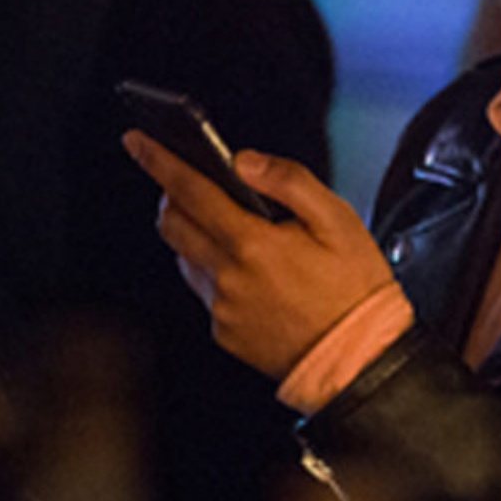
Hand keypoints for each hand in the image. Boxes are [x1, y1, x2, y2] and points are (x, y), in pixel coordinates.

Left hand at [123, 131, 394, 378]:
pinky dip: (215, 272)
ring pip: (186, 258)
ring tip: (235, 231)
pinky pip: (205, 292)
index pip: (190, 192)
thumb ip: (289, 181)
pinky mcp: (226, 333)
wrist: (361, 358)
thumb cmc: (356, 289)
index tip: (139, 142)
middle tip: (191, 184)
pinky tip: (250, 272)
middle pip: (172, 225)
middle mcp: (228, 278)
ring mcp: (223, 309)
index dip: (160, 161)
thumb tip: (244, 162)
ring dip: (195, 235)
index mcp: (253, 244)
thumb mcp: (337, 219)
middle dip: (172, 197)